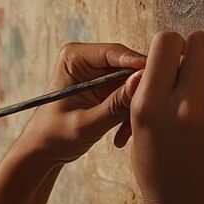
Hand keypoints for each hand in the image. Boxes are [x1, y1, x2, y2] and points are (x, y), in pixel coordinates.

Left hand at [19, 42, 145, 164]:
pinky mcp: (109, 86)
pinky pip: (131, 95)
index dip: (139, 65)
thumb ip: (114, 105)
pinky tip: (122, 135)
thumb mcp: (86, 124)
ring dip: (135, 107)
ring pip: (134, 82)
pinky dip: (131, 114)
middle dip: (138, 92)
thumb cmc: (54, 136)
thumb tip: (141, 83)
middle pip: (129, 65)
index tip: (159, 80)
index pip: (115, 52)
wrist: (44, 150)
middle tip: (146, 114)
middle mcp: (89, 59)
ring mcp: (101, 72)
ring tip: (126, 134)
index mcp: (75, 56)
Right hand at [129, 31, 203, 203]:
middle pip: (200, 42)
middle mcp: (184, 104)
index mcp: (151, 103)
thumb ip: (148, 88)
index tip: (170, 59)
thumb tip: (166, 54)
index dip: (169, 45)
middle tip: (190, 69)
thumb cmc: (156, 167)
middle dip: (195, 50)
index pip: (166, 41)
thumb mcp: (138, 126)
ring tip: (201, 105)